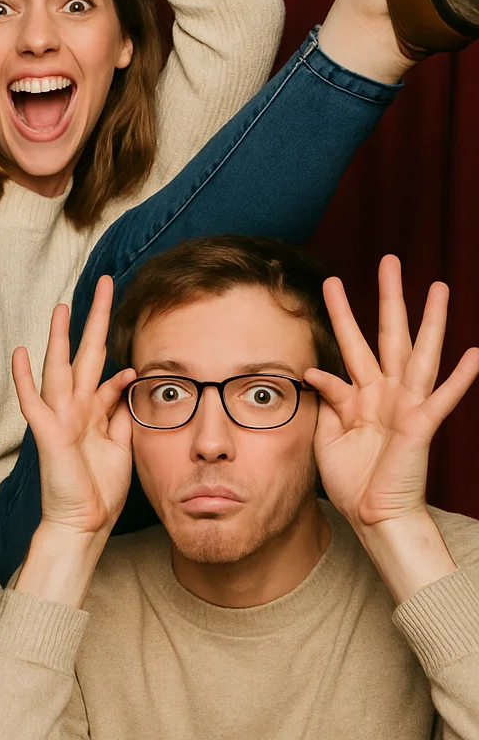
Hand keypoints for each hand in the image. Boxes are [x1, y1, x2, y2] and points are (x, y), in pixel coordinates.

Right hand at [12, 275, 136, 539]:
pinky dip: (24, 378)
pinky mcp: (47, 433)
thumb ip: (121, 412)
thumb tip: (127, 380)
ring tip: (61, 307)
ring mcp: (59, 417)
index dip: (115, 343)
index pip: (104, 368)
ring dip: (59, 338)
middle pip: (85, 354)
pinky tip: (20, 352)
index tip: (122, 314)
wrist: (84, 525)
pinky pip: (33, 401)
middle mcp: (75, 407)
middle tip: (105, 284)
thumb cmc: (99, 489)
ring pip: (58, 368)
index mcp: (92, 410)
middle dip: (95, 319)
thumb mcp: (121, 444)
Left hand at [308, 255, 478, 531]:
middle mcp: (387, 392)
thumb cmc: (351, 476)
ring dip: (431, 322)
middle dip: (388, 297)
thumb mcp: (326, 431)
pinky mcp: (421, 427)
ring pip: (421, 354)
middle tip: (390, 260)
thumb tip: (314, 370)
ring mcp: (407, 406)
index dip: (340, 312)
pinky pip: (441, 400)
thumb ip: (325, 398)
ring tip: (440, 288)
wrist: (372, 516)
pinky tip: (473, 355)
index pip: (350, 343)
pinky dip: (458, 380)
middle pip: (388, 334)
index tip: (330, 281)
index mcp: (362, 392)